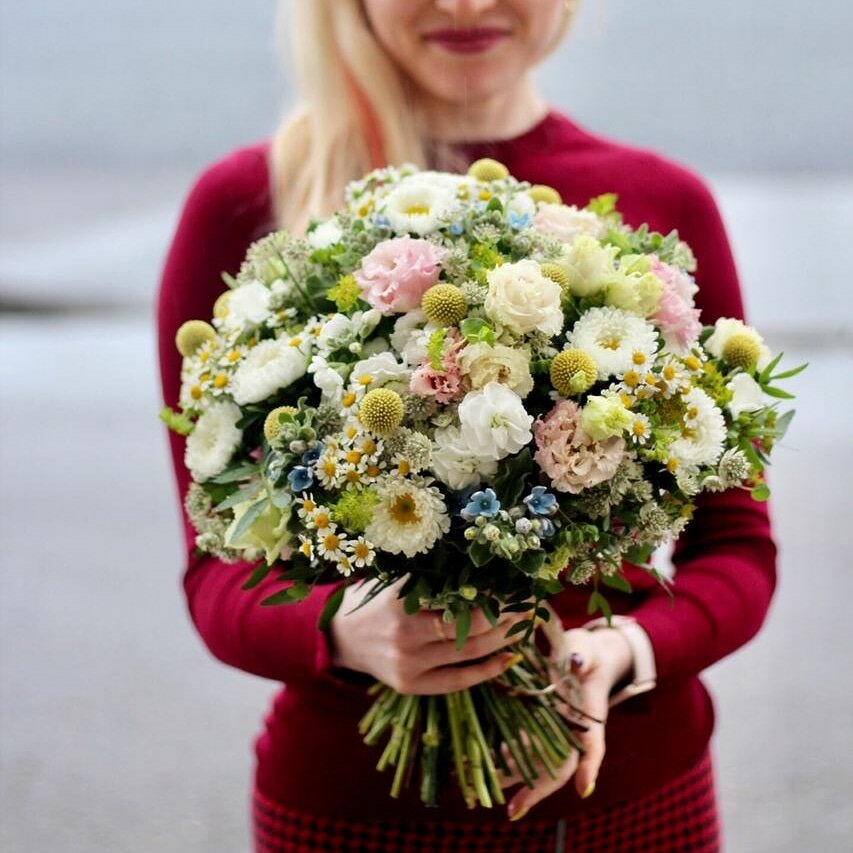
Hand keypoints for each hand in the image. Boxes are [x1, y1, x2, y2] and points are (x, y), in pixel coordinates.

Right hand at [329, 580, 526, 694]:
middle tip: (529, 604)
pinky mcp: (411, 686)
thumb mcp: (397, 582)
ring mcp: (408, 667)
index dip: (493, 597)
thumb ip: (434, 579)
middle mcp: (405, 639)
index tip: (515, 586)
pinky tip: (509, 656)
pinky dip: (487, 670)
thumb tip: (486, 571)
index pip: (459, 602)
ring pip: (469, 654)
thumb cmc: (374, 600)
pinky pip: (458, 681)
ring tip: (523, 624)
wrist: (340, 637)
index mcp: (401, 606)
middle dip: (505, 617)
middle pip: (469, 630)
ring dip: (503, 640)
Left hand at [501, 626, 632, 820]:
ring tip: (486, 788)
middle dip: (537, 789)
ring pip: (536, 762)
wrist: (583, 656)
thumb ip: (583, 655)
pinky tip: (485, 762)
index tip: (583, 789)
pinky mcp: (537, 726)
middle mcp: (572, 730)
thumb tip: (577, 661)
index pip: (593, 744)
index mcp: (590, 715)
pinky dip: (505, 757)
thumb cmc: (587, 653)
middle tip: (514, 810)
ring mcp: (554, 731)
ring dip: (512, 777)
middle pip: (559, 767)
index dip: (589, 766)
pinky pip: (523, 747)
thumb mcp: (587, 649)